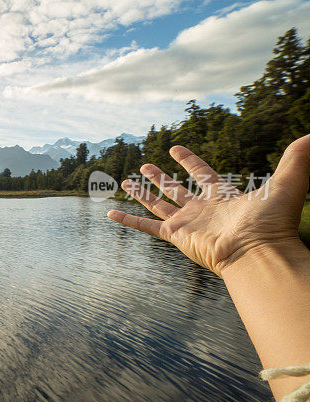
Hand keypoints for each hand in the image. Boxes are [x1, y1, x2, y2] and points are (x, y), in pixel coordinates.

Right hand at [108, 133, 309, 276]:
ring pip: (158, 204)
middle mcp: (202, 210)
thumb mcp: (286, 184)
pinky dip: (129, 222)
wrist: (258, 253)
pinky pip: (147, 227)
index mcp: (223, 196)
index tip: (175, 148)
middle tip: (145, 166)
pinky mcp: (177, 236)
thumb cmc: (273, 223)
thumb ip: (296, 160)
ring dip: (142, 194)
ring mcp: (188, 223)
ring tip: (124, 182)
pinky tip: (111, 215)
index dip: (189, 160)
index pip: (202, 173)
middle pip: (176, 190)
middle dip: (161, 178)